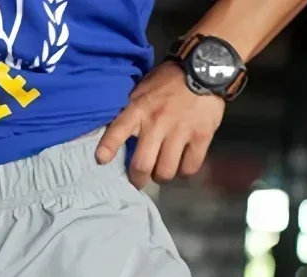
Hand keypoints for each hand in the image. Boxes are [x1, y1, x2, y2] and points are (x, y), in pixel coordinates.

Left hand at [96, 61, 225, 189]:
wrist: (205, 67)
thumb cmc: (168, 82)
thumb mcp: (142, 92)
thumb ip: (130, 113)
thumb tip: (116, 137)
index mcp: (139, 109)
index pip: (118, 130)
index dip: (108, 147)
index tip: (101, 160)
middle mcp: (157, 122)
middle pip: (142, 165)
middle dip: (138, 179)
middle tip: (139, 180)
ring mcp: (181, 130)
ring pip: (165, 171)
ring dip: (161, 176)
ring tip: (162, 170)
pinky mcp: (202, 136)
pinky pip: (190, 167)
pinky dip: (184, 171)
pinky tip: (182, 165)